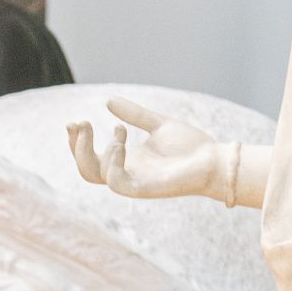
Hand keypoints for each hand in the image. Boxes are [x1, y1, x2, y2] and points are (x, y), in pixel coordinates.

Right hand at [68, 98, 254, 203]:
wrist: (214, 160)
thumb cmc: (190, 147)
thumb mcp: (157, 124)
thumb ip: (134, 114)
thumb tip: (109, 101)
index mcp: (126, 161)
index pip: (90, 157)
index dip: (77, 142)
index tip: (77, 121)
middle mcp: (125, 173)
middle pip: (85, 168)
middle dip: (77, 146)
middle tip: (81, 122)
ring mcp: (132, 182)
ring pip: (94, 174)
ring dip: (94, 149)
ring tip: (119, 131)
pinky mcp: (143, 189)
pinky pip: (115, 183)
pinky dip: (112, 162)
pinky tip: (121, 144)